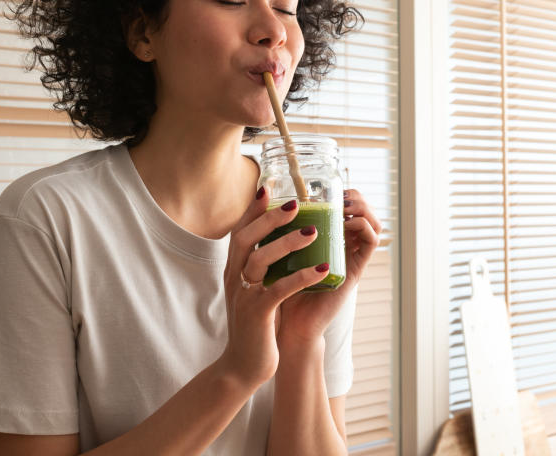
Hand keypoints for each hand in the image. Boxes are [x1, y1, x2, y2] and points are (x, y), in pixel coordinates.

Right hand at [219, 188, 328, 387]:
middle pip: (245, 239)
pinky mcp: (257, 314)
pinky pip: (279, 289)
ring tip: (313, 232)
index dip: (252, 210)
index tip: (268, 188)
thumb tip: (279, 243)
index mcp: (233, 271)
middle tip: (295, 203)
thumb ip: (261, 268)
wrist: (242, 367)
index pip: (240, 233)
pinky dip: (301, 277)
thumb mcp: (254, 291)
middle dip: (269, 218)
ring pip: (260, 260)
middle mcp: (234, 279)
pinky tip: (322, 268)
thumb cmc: (256, 326)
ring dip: (287, 243)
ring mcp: (244, 296)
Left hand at [276, 188, 381, 347]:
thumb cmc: (278, 285)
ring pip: (373, 223)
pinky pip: (371, 242)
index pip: (348, 206)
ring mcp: (352, 258)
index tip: (323, 189)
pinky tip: (346, 223)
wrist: (286, 323)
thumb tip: (262, 190)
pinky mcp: (355, 270)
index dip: (342, 192)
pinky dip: (363, 227)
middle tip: (337, 195)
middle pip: (364, 211)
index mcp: (329, 239)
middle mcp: (344, 246)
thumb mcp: (278, 248)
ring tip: (343, 206)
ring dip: (362, 208)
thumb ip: (277, 225)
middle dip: (355, 196)